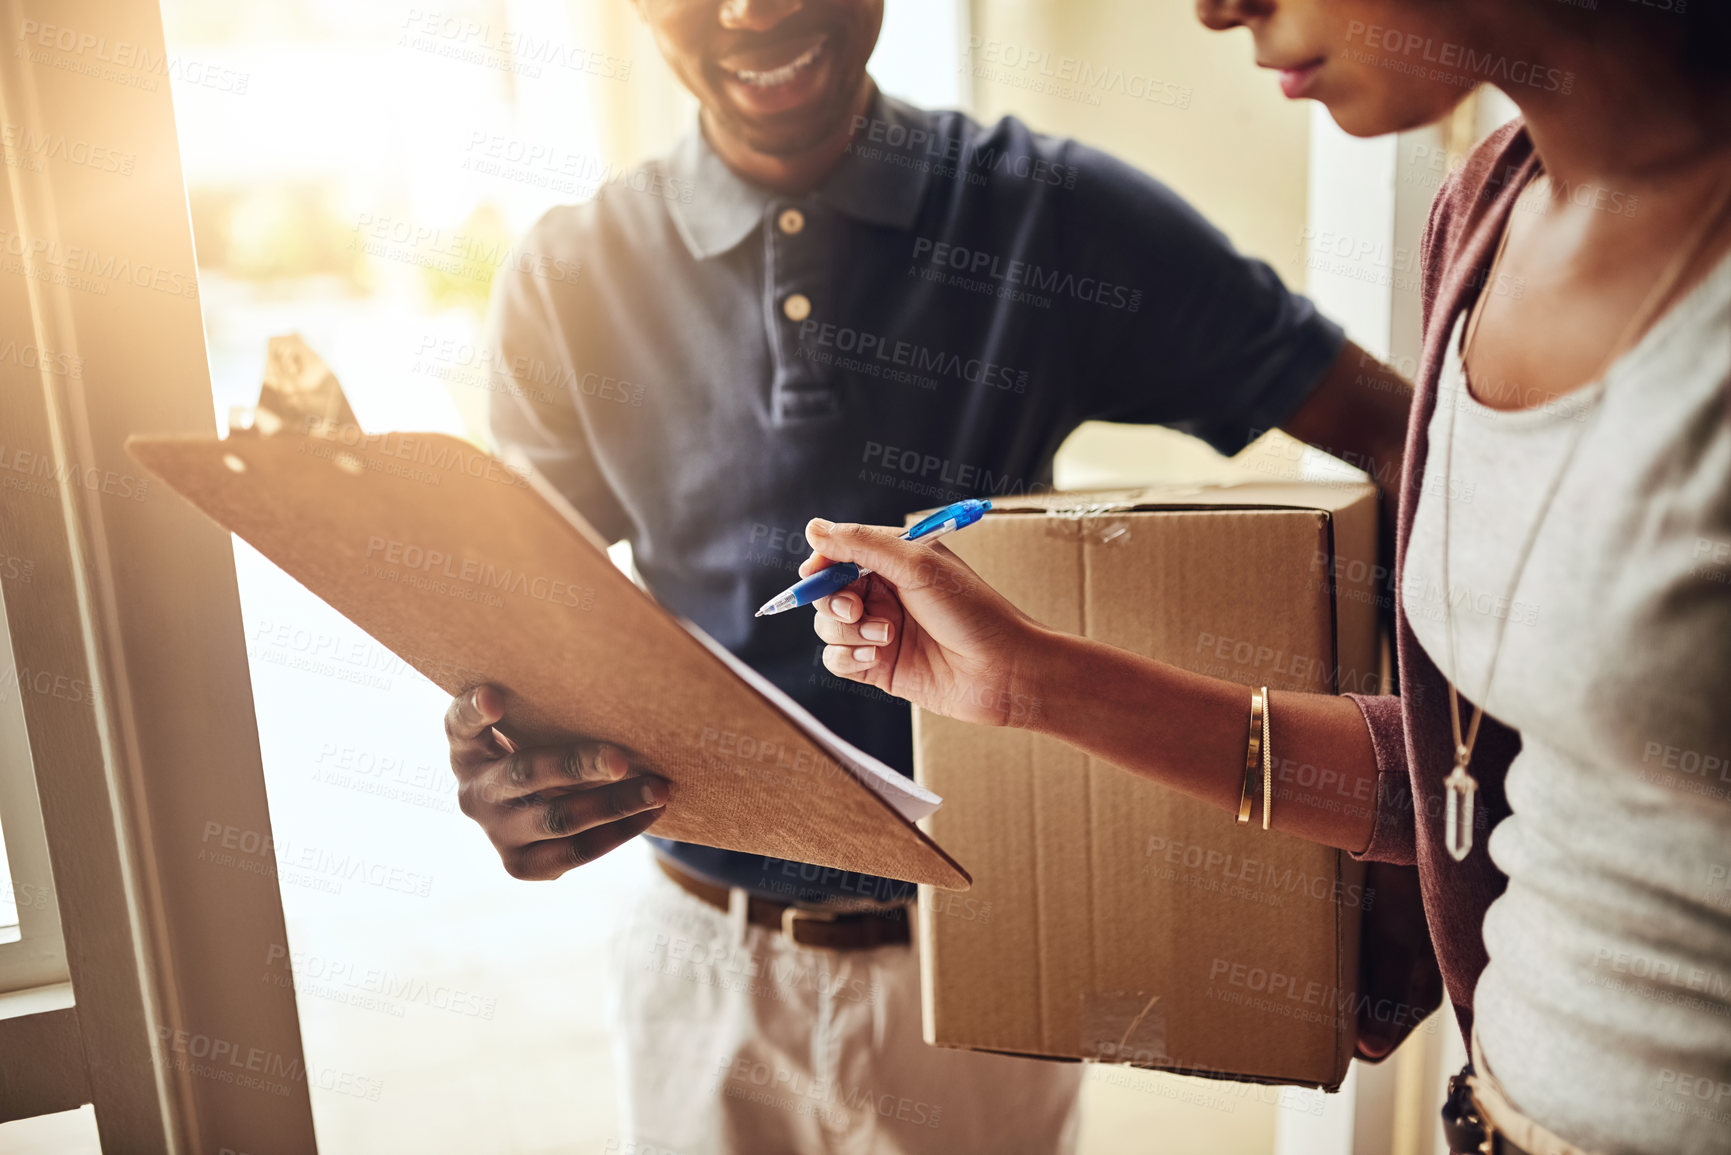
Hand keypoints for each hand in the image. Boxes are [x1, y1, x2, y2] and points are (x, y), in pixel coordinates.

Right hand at [445, 685, 666, 879]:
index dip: (474, 711)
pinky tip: (651, 812)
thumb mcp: (527, 725)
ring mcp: (496, 833)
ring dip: (614, 804)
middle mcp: (474, 793)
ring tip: (658, 789)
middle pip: (524, 774)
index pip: (460, 724)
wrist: (533, 807)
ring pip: (558, 819)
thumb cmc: (540, 746)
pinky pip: (576, 851)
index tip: (495, 697)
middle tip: (621, 758)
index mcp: (468, 750)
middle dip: (576, 765)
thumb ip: (544, 707)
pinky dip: (619, 832)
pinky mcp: (522, 865)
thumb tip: (614, 677)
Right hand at [802, 519, 1045, 726]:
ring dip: (847, 631)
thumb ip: (862, 544)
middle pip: (828, 592)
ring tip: (884, 637)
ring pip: (829, 626)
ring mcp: (880, 631)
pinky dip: (847, 657)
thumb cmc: (973, 611)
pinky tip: (876, 656)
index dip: (822, 563)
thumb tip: (813, 528)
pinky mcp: (879, 667)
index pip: (841, 553)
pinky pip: (837, 660)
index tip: (813, 573)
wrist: (1003, 671)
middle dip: (833, 601)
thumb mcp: (917, 565)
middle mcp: (885, 594)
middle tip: (857, 610)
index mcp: (896, 560)